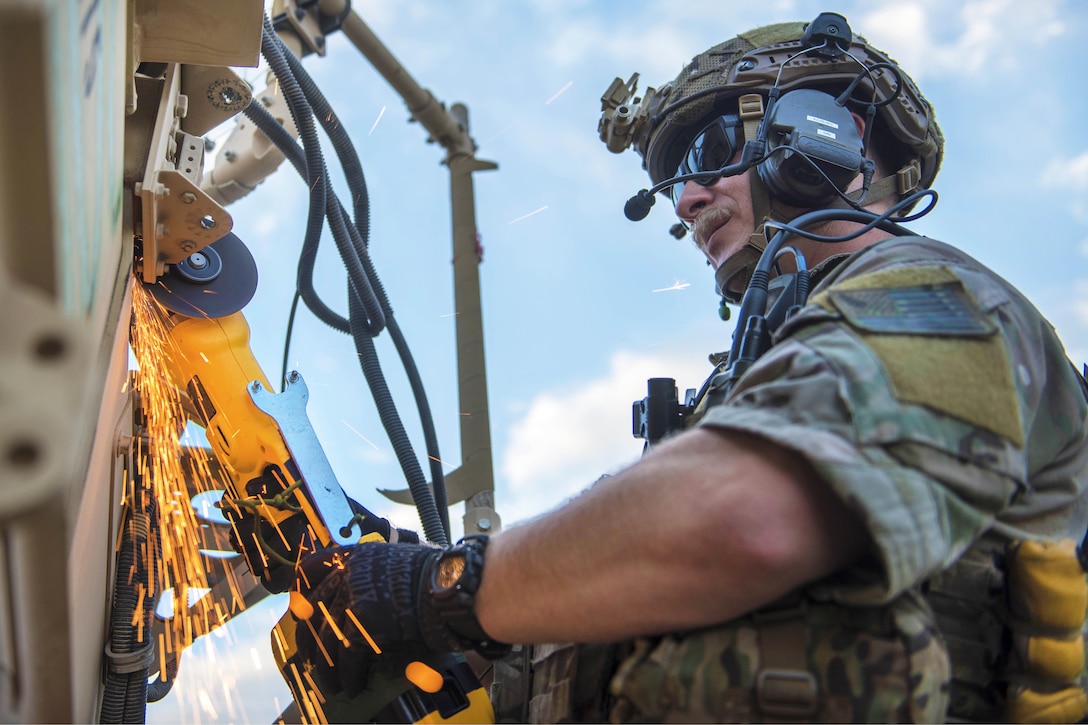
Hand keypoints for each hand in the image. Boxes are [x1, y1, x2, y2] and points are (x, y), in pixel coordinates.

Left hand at [290, 542, 447, 696]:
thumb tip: (369, 598)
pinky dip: (348, 677)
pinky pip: (346, 659)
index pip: (313, 567)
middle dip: (310, 639)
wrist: (452, 586)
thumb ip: (376, 574)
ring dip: (328, 668)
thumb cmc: (437, 575)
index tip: (299, 609)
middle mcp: (348, 574)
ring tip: (332, 683)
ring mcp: (352, 600)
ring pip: (326, 641)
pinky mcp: (361, 627)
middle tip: (310, 657)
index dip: (302, 590)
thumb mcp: (400, 561)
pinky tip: (353, 686)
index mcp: (357, 555)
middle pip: (313, 610)